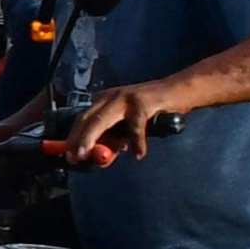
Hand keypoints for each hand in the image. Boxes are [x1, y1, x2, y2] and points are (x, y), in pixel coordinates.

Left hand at [57, 82, 177, 168]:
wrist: (181, 89)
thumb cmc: (154, 109)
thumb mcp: (130, 125)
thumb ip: (117, 140)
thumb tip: (102, 159)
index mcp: (104, 101)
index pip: (82, 120)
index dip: (73, 138)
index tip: (68, 155)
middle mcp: (110, 97)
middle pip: (87, 119)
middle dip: (78, 139)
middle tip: (75, 157)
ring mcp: (125, 98)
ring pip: (103, 120)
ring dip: (94, 138)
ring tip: (92, 156)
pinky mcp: (143, 101)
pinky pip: (136, 125)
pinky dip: (136, 141)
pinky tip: (138, 153)